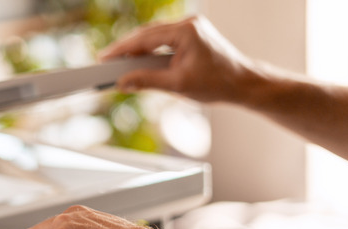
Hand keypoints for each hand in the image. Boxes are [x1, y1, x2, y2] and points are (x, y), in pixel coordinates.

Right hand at [98, 15, 256, 103]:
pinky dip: (151, 51)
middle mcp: (189, 24)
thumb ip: (147, 82)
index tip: (104, 57)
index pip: (145, 38)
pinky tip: (139, 62)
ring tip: (119, 64)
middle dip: (127, 49)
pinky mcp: (192, 35)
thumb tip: (123, 82)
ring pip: (155, 36)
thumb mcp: (178, 86)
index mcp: (186, 31)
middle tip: (106, 62)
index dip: (121, 49)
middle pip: (148, 34)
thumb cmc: (218, 84)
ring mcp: (191, 27)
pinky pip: (164, 40)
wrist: (244, 84)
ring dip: (138, 50)